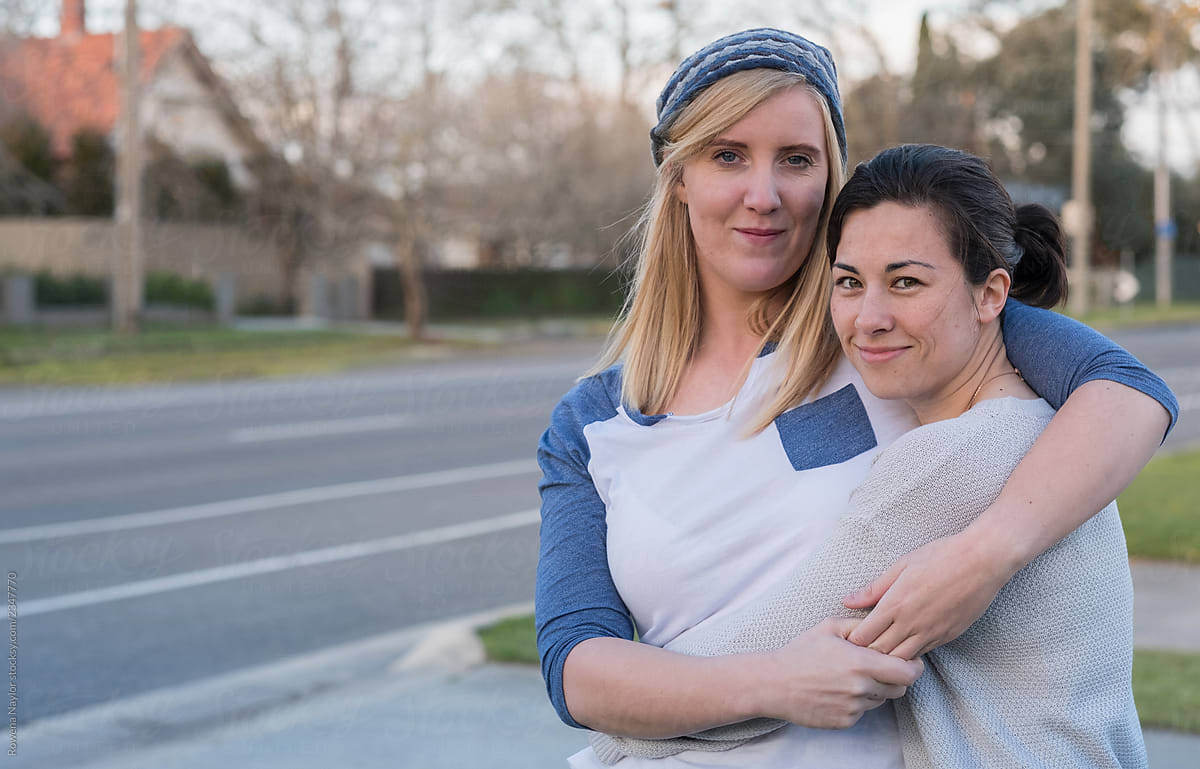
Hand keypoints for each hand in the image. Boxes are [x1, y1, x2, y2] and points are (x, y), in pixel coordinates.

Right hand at [758, 617, 923, 729]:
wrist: (773, 683)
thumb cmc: (800, 653)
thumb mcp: (829, 628)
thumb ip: (860, 626)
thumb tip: (882, 625)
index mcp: (860, 663)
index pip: (907, 672)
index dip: (913, 667)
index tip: (911, 662)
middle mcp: (860, 688)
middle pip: (899, 689)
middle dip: (895, 678)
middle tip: (881, 668)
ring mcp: (853, 707)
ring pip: (880, 700)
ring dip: (874, 690)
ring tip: (851, 677)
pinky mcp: (844, 721)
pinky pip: (863, 711)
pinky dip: (857, 702)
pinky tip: (838, 690)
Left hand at [842, 532, 1014, 658]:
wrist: (982, 561)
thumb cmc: (941, 556)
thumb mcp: (902, 565)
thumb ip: (874, 588)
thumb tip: (847, 601)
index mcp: (895, 604)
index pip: (864, 637)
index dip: (854, 641)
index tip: (850, 637)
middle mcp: (911, 623)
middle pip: (880, 653)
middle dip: (867, 654)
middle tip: (861, 649)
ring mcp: (931, 632)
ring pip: (902, 659)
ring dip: (889, 658)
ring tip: (881, 651)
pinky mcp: (947, 636)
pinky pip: (923, 654)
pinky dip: (910, 655)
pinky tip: (904, 647)